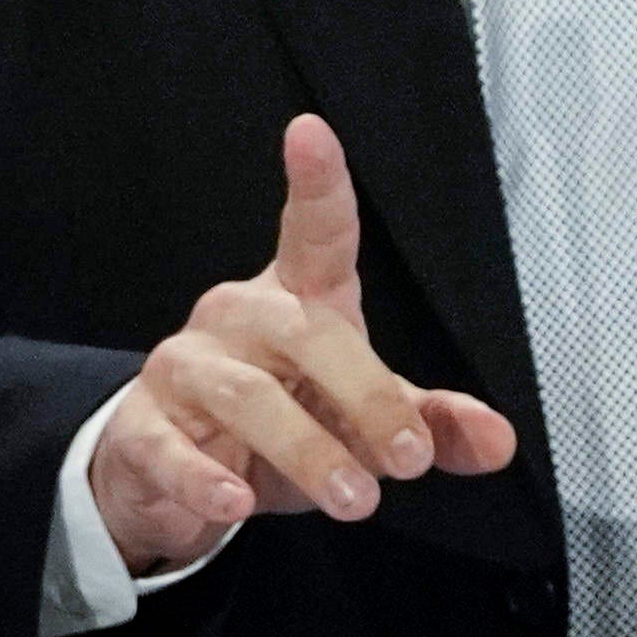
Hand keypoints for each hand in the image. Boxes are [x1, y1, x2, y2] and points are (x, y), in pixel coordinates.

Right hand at [92, 115, 524, 579]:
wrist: (172, 478)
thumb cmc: (276, 427)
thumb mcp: (361, 423)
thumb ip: (430, 426)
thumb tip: (495, 440)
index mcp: (295, 301)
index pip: (312, 232)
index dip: (315, 183)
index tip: (310, 132)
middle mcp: (237, 319)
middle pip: (303, 331)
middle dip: (366, 397)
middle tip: (407, 460)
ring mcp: (184, 369)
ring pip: (246, 395)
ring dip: (307, 450)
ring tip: (353, 499)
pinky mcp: (141, 428)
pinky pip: (170, 447)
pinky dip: (206, 479)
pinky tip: (236, 503)